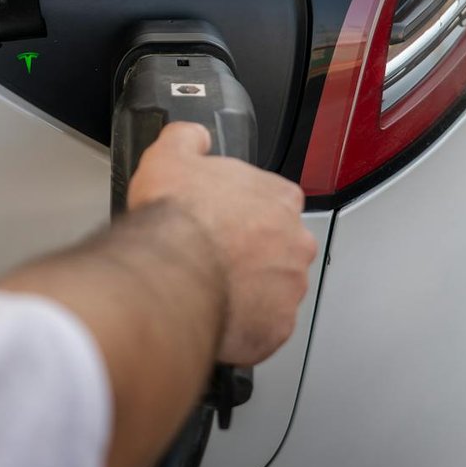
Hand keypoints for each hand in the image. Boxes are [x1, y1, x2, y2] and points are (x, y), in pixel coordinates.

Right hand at [127, 122, 316, 365]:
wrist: (172, 273)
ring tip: (211, 291)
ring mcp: (290, 289)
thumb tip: (193, 137)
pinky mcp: (276, 328)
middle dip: (251, 255)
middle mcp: (295, 244)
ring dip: (248, 292)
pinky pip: (263, 329)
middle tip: (215, 259)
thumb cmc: (178, 218)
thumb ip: (188, 139)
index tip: (222, 221)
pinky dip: (243, 327)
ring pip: (273, 292)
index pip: (273, 203)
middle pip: (278, 249)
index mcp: (279, 200)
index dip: (244, 212)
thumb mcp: (170, 156)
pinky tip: (215, 318)